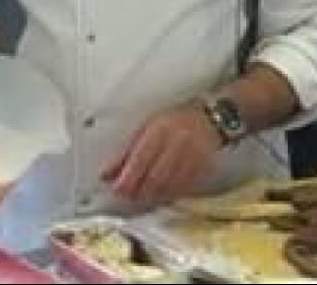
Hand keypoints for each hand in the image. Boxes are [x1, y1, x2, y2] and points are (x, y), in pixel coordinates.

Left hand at [101, 104, 223, 206]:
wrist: (209, 119)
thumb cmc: (174, 122)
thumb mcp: (147, 128)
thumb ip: (127, 152)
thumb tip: (107, 174)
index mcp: (160, 130)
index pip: (140, 159)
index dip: (127, 178)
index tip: (117, 188)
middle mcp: (177, 143)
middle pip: (155, 176)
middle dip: (138, 190)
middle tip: (127, 195)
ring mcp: (192, 157)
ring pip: (168, 185)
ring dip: (152, 195)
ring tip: (141, 197)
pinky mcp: (202, 168)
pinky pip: (183, 188)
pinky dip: (169, 195)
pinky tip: (160, 195)